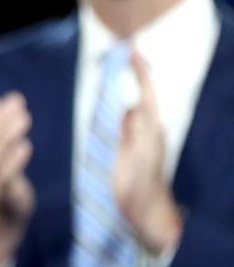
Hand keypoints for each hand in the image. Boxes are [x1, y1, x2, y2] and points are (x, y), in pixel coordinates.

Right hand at [114, 51, 182, 253]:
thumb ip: (136, 136)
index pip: (147, 94)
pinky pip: (127, 121)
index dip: (141, 73)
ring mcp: (139, 140)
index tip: (133, 51)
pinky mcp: (130, 149)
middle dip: (137, 74)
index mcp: (150, 132)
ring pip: (135, 106)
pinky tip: (116, 103)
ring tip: (120, 70)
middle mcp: (147, 131)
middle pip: (143, 95)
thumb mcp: (138, 163)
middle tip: (126, 52)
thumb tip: (132, 109)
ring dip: (129, 89)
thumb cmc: (140, 191)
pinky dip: (122, 107)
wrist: (145, 214)